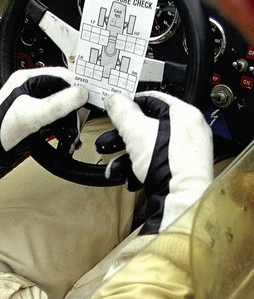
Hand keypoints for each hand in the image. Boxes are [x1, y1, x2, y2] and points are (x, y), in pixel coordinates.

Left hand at [0, 68, 87, 210]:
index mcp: (27, 79)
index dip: (77, 86)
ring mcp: (33, 105)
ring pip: (60, 105)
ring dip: (70, 117)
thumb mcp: (32, 115)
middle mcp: (30, 89)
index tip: (89, 99)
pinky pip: (55, 118)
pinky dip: (63, 126)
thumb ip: (58, 103)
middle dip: (74, 105)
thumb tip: (81, 93)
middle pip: (63, 90)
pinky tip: (67, 134)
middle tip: (81, 117)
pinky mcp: (34, 119)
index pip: (62, 75)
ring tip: (75, 128)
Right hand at [104, 91, 212, 234]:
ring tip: (114, 166)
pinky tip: (129, 177)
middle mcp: (189, 131)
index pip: (152, 99)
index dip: (129, 104)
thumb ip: (122, 112)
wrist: (179, 200)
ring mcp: (186, 153)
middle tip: (110, 140)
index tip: (115, 111)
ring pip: (150, 147)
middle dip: (123, 137)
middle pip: (148, 126)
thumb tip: (114, 99)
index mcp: (184, 114)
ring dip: (127, 156)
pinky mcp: (181, 171)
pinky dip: (139, 169)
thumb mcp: (135, 132)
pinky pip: (156, 163)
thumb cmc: (167, 165)